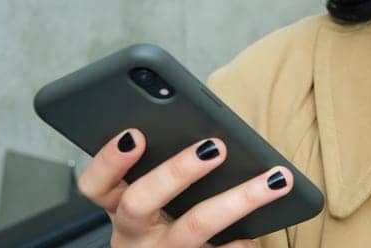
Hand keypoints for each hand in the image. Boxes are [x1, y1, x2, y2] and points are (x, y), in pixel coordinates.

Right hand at [77, 129, 292, 246]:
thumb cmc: (165, 222)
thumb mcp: (151, 198)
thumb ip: (161, 169)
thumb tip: (207, 137)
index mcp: (117, 207)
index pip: (95, 184)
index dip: (110, 160)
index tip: (135, 134)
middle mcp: (133, 235)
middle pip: (141, 202)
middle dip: (178, 171)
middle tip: (215, 147)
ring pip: (195, 226)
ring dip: (239, 199)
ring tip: (274, 178)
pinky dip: (242, 241)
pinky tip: (261, 228)